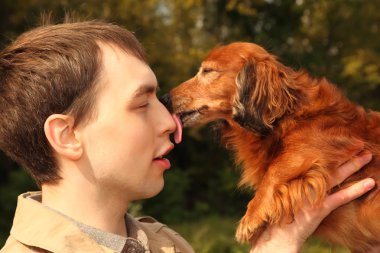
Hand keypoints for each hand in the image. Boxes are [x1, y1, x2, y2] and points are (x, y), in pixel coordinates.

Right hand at [250, 152, 374, 252]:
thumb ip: (292, 182)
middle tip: (358, 143)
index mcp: (294, 177)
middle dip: (343, 154)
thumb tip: (303, 175)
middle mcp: (303, 181)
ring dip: (353, 165)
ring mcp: (312, 194)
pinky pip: (342, 196)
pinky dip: (356, 189)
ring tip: (367, 155)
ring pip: (337, 176)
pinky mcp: (320, 208)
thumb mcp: (281, 193)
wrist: (277, 234)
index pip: (315, 161)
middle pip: (327, 164)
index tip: (339, 143)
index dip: (329, 152)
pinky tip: (370, 183)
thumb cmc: (278, 214)